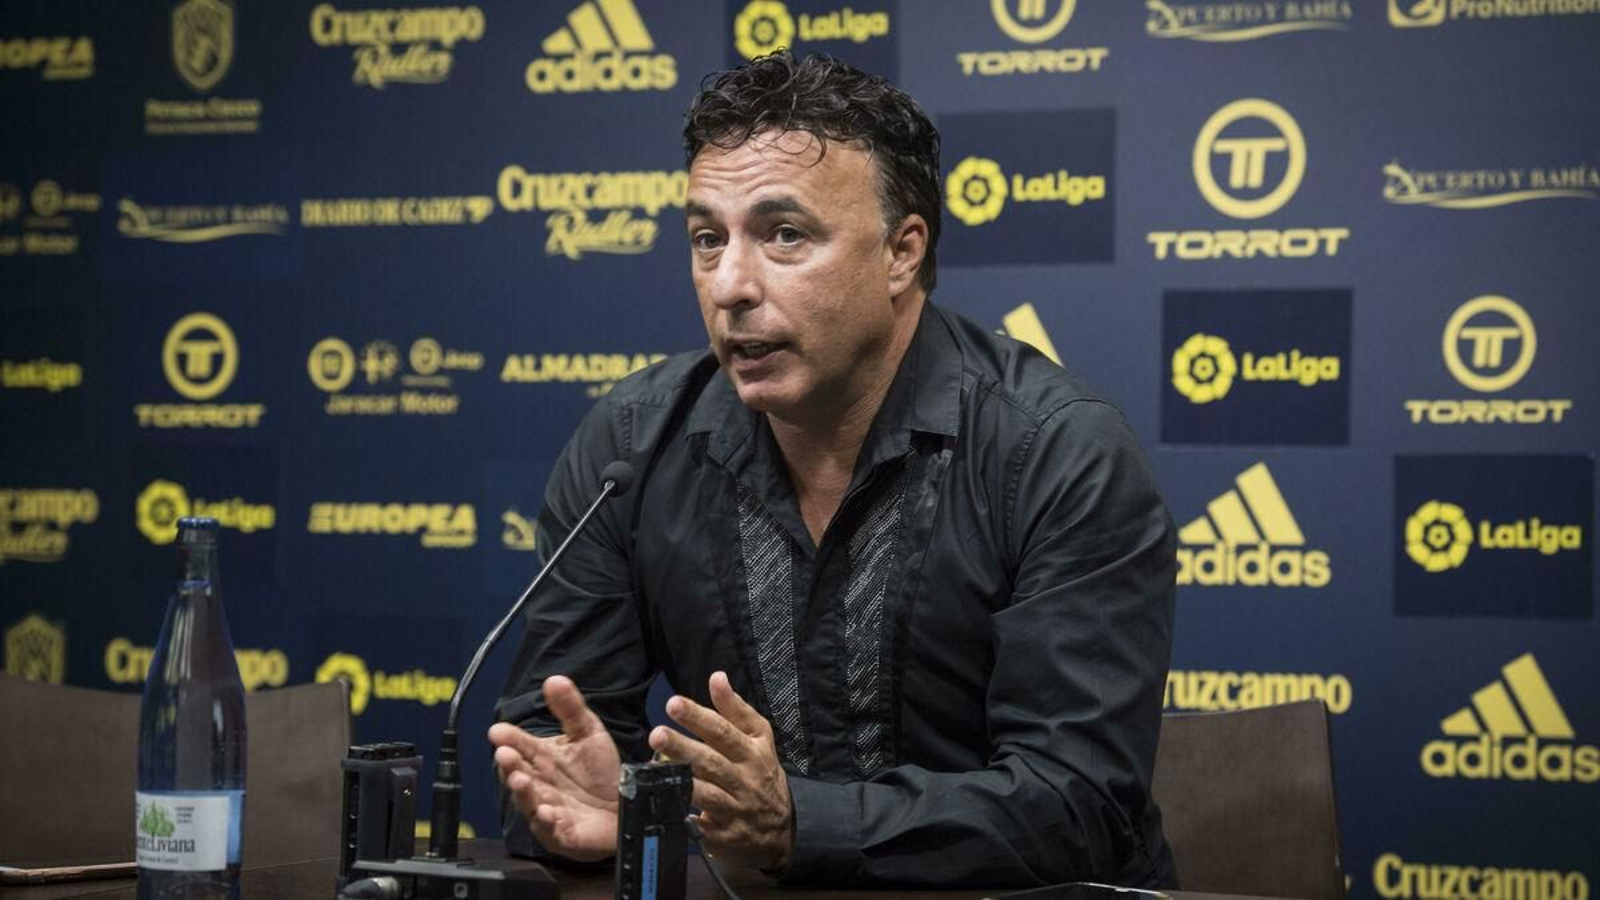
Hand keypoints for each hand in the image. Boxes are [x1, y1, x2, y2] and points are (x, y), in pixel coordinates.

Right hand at [488, 675, 620, 861]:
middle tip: (504, 754)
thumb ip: (570, 708)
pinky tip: (547, 811)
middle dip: (509, 764)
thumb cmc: (600, 772)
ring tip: (520, 780)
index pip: (520, 745)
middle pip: (517, 773)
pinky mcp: (560, 833)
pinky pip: (550, 828)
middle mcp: (538, 783)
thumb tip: (554, 679)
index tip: (498, 730)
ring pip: (528, 800)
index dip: (509, 738)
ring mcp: (546, 808)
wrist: (623, 806)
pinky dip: (547, 821)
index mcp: (541, 758)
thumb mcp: (588, 732)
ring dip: (523, 791)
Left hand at [648, 671, 793, 870]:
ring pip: (706, 792)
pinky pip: (701, 825)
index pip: (725, 730)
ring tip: (655, 767)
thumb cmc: (761, 775)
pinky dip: (686, 815)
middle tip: (657, 734)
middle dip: (683, 746)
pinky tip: (667, 804)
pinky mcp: (724, 835)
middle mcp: (745, 779)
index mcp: (754, 751)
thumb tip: (717, 677)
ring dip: (681, 779)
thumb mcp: (758, 739)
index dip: (700, 716)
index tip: (674, 703)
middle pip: (712, 760)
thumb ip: (736, 709)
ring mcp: (736, 808)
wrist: (781, 831)